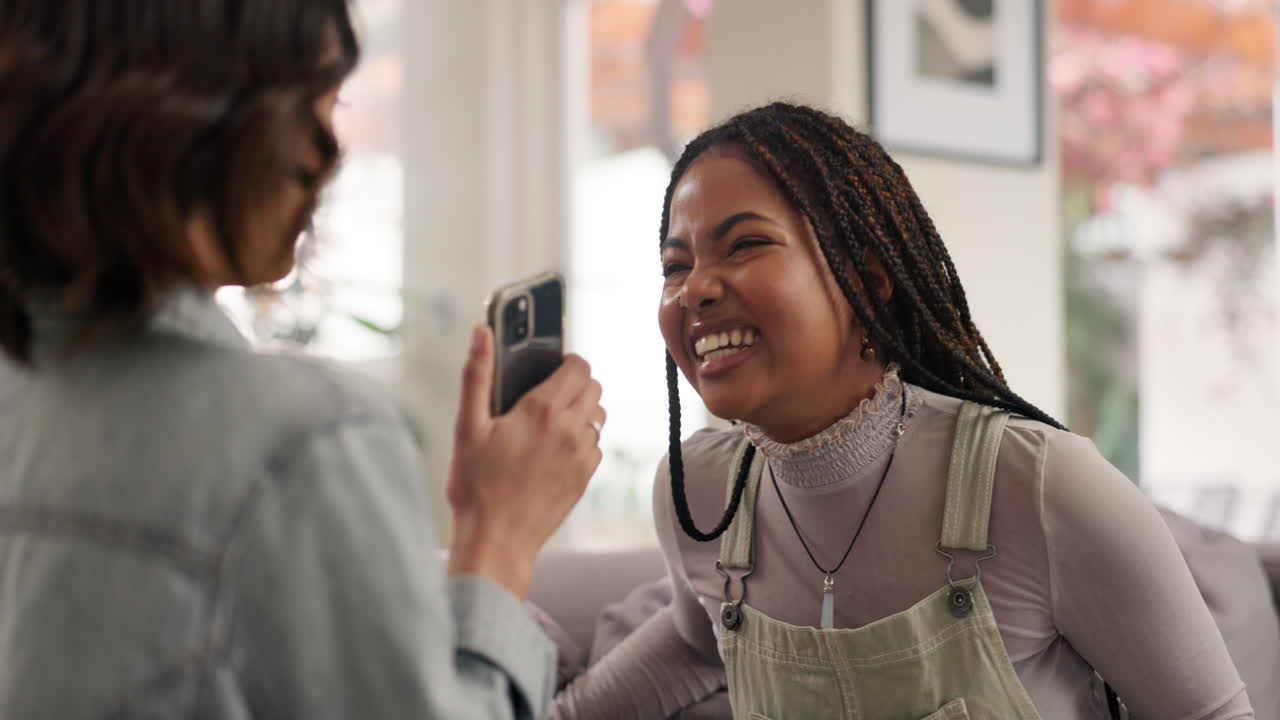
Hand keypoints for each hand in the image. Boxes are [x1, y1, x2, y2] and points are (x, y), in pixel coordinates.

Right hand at [446, 325, 604, 598]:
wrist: (496, 541)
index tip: (548, 369)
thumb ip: (477, 374)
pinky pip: (595, 445)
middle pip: (593, 387)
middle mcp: (570, 429)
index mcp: (542, 409)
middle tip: (544, 396)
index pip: (578, 365)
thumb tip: (481, 331)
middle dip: (574, 384)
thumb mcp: (467, 426)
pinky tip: (552, 452)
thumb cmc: (475, 486)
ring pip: (598, 416)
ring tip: (547, 424)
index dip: (566, 362)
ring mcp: (582, 455)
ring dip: (580, 412)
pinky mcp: (585, 478)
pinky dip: (581, 441)